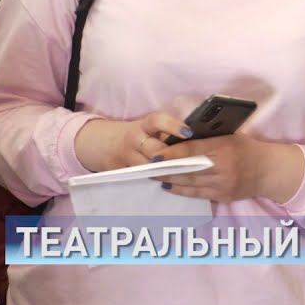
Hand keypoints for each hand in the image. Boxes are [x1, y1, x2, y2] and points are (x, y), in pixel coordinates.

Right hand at [74, 112, 190, 172]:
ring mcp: (126, 156)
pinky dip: (156, 180)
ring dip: (166, 172)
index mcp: (144, 125)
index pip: (157, 121)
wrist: (104, 144)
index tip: (189, 132)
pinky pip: (140, 178)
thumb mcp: (150, 129)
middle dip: (172, 158)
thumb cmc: (140, 135)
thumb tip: (200, 137)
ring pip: (149, 167)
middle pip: (155, 150)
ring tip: (185, 174)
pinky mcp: (120, 171)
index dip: (173, 126)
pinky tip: (170, 182)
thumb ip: (169, 132)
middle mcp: (134, 139)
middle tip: (193, 163)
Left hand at [153, 134, 302, 203]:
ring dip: (169, 180)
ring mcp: (223, 185)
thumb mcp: (231, 137)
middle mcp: (223, 168)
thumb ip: (208, 139)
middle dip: (165, 169)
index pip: (192, 151)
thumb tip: (180, 139)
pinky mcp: (223, 197)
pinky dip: (181, 190)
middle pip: (186, 169)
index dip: (172, 153)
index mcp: (224, 148)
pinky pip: (197, 194)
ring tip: (154, 176)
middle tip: (148, 166)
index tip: (156, 153)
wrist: (269, 171)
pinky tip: (170, 186)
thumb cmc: (248, 149)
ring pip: (189, 184)